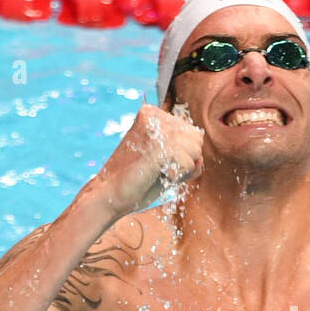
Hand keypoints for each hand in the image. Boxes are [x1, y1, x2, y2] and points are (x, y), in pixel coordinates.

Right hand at [98, 103, 204, 217]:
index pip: (192, 132)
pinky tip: (160, 176)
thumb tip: (200, 148)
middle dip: (186, 159)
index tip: (160, 162)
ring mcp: (154, 129)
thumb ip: (185, 151)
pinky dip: (180, 176)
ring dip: (182, 168)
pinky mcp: (156, 146)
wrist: (109, 196)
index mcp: (151, 114)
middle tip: (160, 169)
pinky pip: (190, 162)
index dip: (184, 154)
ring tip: (159, 172)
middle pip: (196, 137)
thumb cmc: (138, 181)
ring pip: (195, 148)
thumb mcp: (164, 160)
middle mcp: (152, 115)